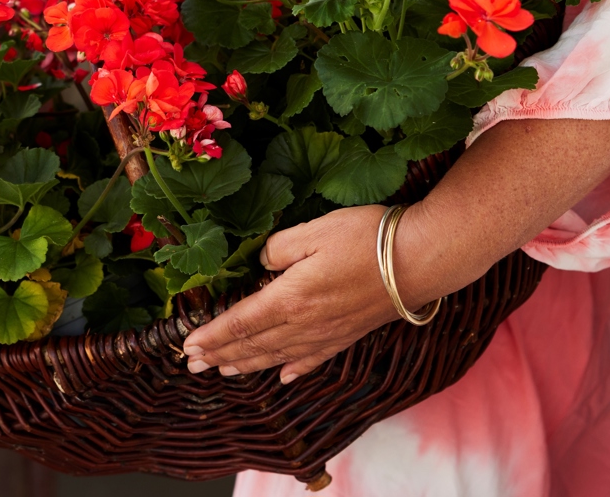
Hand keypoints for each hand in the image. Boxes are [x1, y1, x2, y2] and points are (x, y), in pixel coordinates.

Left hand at [181, 205, 439, 382]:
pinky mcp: (350, 334)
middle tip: (193, 363)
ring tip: (224, 370)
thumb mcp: (313, 230)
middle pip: (254, 344)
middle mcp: (305, 323)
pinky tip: (285, 378)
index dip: (212, 334)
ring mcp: (329, 333)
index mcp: (290, 297)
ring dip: (248, 364)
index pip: (240, 322)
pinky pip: (314, 359)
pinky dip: (295, 370)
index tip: (188, 344)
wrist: (421, 260)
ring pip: (279, 356)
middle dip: (220, 353)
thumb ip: (278, 248)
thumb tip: (261, 265)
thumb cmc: (367, 238)